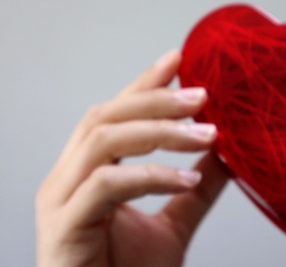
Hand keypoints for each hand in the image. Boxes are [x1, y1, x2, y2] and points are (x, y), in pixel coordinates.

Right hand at [36, 50, 228, 266]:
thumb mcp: (172, 224)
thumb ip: (192, 189)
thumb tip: (226, 155)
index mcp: (88, 171)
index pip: (115, 112)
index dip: (144, 83)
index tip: (178, 58)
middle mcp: (66, 177)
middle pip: (105, 115)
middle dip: (155, 99)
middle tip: (202, 94)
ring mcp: (58, 200)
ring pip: (102, 140)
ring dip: (157, 130)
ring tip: (206, 134)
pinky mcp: (61, 226)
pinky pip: (106, 185)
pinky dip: (149, 174)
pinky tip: (186, 176)